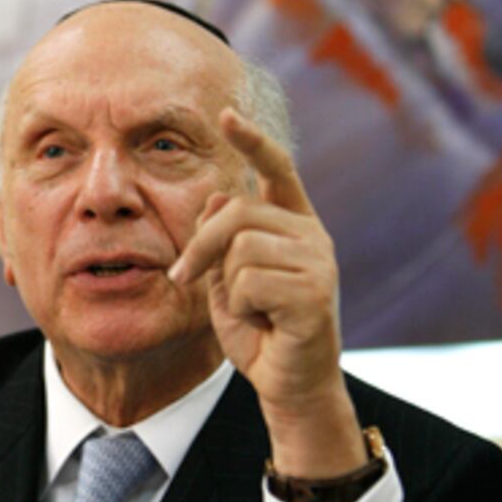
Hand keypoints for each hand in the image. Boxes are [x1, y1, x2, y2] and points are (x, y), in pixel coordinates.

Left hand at [170, 109, 365, 478]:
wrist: (289, 386)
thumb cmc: (260, 332)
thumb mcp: (228, 280)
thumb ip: (221, 239)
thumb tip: (218, 197)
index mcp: (294, 224)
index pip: (276, 169)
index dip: (252, 141)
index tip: (225, 114)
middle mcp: (312, 235)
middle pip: (236, 213)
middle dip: (200, 246)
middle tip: (184, 277)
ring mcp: (318, 261)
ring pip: (240, 248)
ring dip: (227, 286)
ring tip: (250, 310)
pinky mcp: (315, 292)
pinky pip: (250, 281)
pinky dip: (241, 307)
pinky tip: (264, 323)